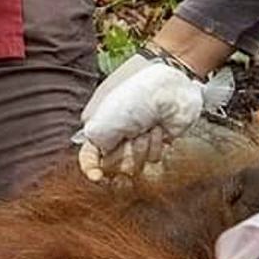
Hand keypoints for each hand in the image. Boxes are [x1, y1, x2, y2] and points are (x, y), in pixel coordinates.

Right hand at [75, 52, 214, 181]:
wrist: (169, 81)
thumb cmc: (133, 92)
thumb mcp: (103, 116)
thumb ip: (93, 145)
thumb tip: (94, 167)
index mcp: (96, 128)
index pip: (89, 158)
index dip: (91, 169)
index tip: (97, 177)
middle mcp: (115, 137)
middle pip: (114, 166)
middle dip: (123, 152)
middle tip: (129, 133)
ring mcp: (137, 141)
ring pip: (136, 165)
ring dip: (142, 146)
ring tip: (146, 125)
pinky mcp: (157, 143)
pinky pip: (154, 159)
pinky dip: (156, 144)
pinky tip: (158, 128)